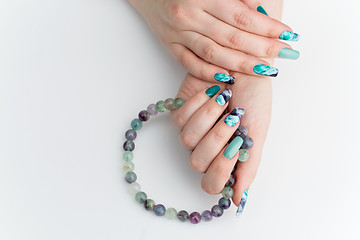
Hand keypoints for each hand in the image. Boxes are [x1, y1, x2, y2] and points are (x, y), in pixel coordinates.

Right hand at [128, 0, 298, 81]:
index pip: (242, 16)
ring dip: (242, 63)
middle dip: (262, 47)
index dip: (267, 27)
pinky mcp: (169, 46)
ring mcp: (178, 33)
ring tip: (265, 69)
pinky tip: (229, 79)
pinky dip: (209, 73)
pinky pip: (190, 64)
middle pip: (232, 37)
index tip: (287, 35)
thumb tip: (261, 11)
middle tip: (286, 53)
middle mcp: (190, 16)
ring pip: (214, 53)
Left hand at [171, 72, 270, 206]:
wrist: (245, 65)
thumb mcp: (257, 132)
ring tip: (224, 98)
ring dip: (209, 117)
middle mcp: (206, 148)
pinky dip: (199, 103)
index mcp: (227, 157)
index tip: (237, 145)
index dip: (222, 169)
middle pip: (197, 163)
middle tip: (233, 116)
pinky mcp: (180, 112)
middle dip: (217, 138)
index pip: (212, 184)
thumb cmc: (254, 97)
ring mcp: (191, 131)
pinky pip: (180, 118)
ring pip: (186, 141)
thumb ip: (249, 167)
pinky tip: (211, 91)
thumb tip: (237, 202)